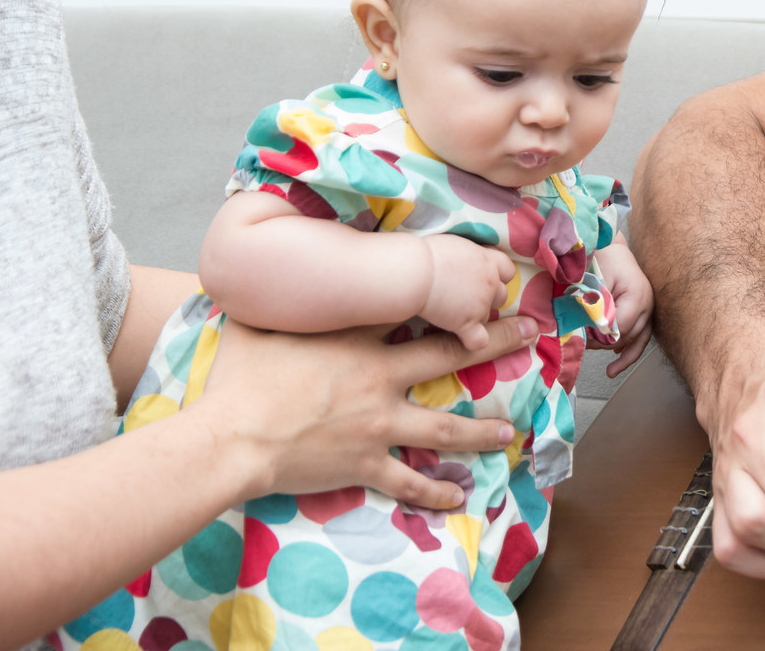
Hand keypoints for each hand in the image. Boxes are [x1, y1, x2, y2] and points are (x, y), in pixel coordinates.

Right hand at [196, 313, 537, 508]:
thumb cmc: (239, 377)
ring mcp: (378, 425)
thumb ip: (275, 300)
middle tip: (531, 333)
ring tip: (511, 432)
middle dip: (495, 343)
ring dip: (481, 430)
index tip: (479, 290)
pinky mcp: (366, 463)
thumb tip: (257, 266)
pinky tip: (459, 498)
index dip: (448, 300)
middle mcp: (380, 380)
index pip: (413, 311)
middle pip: (450, 357)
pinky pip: (409, 481)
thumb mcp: (258, 323)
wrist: (233, 436)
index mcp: (357, 341)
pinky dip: (435, 491)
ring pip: (445, 426)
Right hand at [419, 235, 515, 349]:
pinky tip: (460, 337)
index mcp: (488, 261)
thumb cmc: (428, 253)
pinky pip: (479, 340)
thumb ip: (466, 255)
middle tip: (464, 296)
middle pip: (501, 296)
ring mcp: (481, 305)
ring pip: (488, 317)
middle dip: (487, 298)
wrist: (416, 270)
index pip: (507, 270)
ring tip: (453, 313)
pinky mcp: (467, 323)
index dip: (497, 275)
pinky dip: (471, 341)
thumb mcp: (454, 244)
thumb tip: (462, 259)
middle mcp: (490, 283)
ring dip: (475, 317)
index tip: (480, 276)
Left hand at [591, 240, 653, 376]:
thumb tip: (588, 334)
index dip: (600, 336)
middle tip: (583, 346)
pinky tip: (617, 362)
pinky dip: (630, 351)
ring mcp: (649, 308)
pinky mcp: (645, 311)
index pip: (620, 327)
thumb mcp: (594, 281)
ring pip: (637, 340)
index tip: (581, 337)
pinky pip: (642, 337)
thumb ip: (594, 307)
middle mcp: (648, 303)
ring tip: (609, 371)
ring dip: (620, 352)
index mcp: (637, 295)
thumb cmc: (600, 258)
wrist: (610, 246)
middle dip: (605, 343)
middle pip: (628, 336)